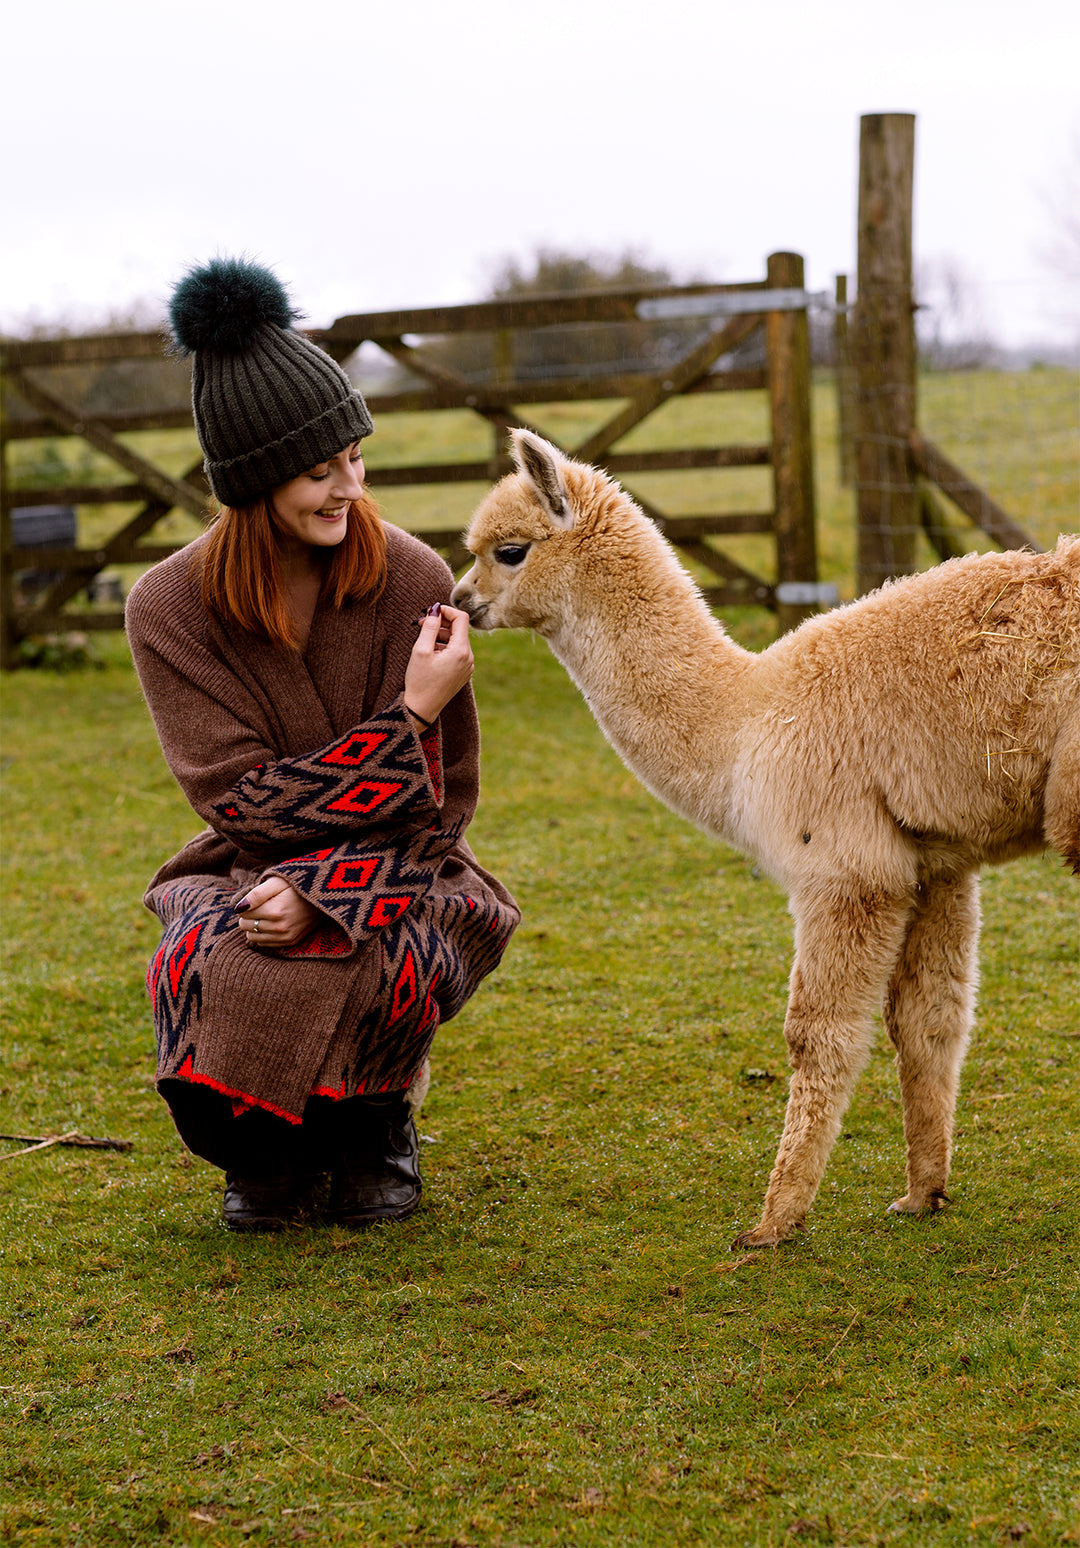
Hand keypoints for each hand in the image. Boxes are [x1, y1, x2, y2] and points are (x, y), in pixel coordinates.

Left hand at [234, 876, 320, 948]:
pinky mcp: (291, 941)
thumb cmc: (298, 885)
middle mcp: (280, 927)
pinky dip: (263, 935)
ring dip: (253, 926)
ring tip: (265, 914)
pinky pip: (264, 944)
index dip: (246, 904)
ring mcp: (286, 936)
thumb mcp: (277, 882)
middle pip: (245, 926)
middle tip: (260, 906)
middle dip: (248, 916)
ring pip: (252, 937)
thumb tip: (238, 908)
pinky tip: (271, 923)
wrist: (323, 896)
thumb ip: (256, 894)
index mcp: (275, 911)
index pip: (243, 913)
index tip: (257, 898)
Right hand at [403, 603, 473, 725]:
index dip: (446, 610)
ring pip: (457, 640)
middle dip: (441, 623)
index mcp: (461, 651)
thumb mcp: (421, 650)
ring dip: (441, 635)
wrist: (422, 709)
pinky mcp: (463, 673)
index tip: (430, 611)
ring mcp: (468, 666)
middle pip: (459, 629)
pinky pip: (457, 652)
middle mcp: (469, 658)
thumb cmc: (419, 681)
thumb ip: (429, 626)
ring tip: (423, 639)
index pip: (461, 618)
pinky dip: (445, 647)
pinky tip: (430, 652)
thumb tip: (435, 609)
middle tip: (420, 623)